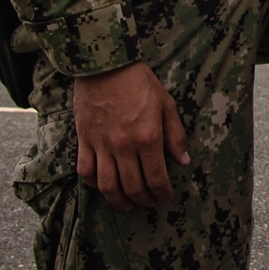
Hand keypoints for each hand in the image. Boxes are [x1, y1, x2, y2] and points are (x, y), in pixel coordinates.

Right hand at [74, 61, 188, 210]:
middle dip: (144, 200)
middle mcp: (124, 146)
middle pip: (133, 187)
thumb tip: (184, 161)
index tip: (166, 197)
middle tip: (150, 203)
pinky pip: (86, 172)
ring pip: (108, 187)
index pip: (157, 178)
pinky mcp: (84, 141)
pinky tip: (104, 186)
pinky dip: (94, 185)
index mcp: (148, 137)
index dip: (163, 193)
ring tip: (128, 204)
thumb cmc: (139, 81)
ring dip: (119, 201)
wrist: (106, 65)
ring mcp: (102, 146)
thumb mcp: (166, 103)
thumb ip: (175, 134)